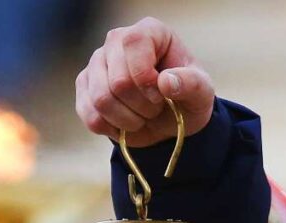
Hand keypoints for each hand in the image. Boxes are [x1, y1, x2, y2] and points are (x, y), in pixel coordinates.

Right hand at [75, 17, 214, 146]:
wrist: (168, 120)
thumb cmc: (185, 99)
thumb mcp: (200, 94)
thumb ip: (191, 84)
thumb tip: (165, 82)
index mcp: (148, 31)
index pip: (133, 45)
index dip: (146, 79)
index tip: (162, 96)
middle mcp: (116, 40)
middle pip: (117, 81)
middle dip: (141, 106)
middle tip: (155, 109)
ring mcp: (96, 63)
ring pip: (101, 100)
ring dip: (127, 120)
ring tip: (142, 116)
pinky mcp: (84, 87)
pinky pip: (91, 116)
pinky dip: (112, 128)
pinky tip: (125, 124)